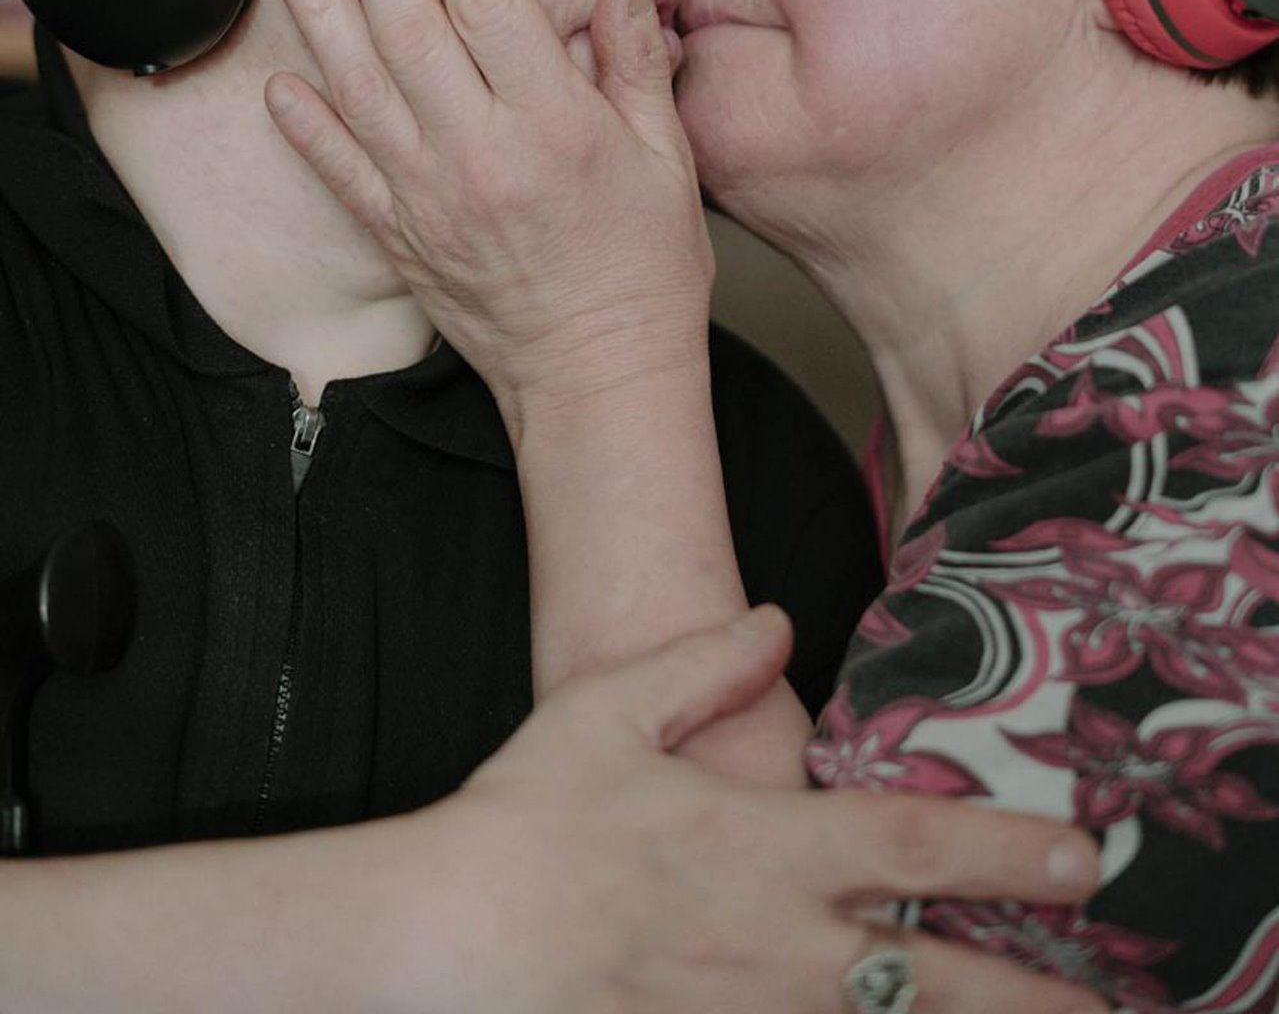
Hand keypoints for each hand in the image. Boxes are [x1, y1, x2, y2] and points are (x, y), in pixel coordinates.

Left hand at [264, 0, 712, 423]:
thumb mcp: (667, 160)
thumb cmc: (643, 271)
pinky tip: (278, 80)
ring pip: (363, 88)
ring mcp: (432, 198)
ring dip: (321, 16)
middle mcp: (485, 155)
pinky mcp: (400, 236)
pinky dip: (307, 126)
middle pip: (413, 33)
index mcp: (557, 127)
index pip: (492, 7)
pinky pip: (341, 171)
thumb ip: (635, 66)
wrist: (597, 375)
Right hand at [388, 605, 1104, 1013]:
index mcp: (762, 849)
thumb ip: (703, 661)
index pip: (914, 853)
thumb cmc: (525, 818)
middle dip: (1033, 990)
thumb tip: (775, 615)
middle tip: (1114, 995)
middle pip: (933, 978)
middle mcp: (776, 945)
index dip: (1010, 853)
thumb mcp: (608, 708)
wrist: (449, 938)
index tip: (1086, 855)